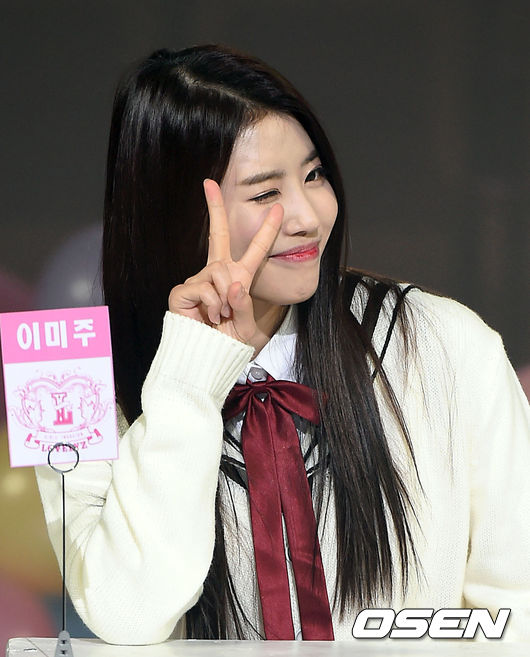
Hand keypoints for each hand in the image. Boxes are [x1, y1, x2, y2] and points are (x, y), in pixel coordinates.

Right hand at [168, 179, 282, 343]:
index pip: (255, 251)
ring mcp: (199, 281)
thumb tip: (233, 283)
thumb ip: (244, 304)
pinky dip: (212, 305)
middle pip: (217, 235)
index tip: (277, 208)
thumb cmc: (227, 344)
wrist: (207, 360)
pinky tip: (209, 317)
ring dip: (225, 297)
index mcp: (238, 279)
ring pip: (219, 271)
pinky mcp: (182, 291)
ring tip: (221, 315)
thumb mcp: (246, 325)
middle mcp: (217, 275)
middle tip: (208, 183)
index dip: (267, 230)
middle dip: (214, 208)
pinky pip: (205, 288)